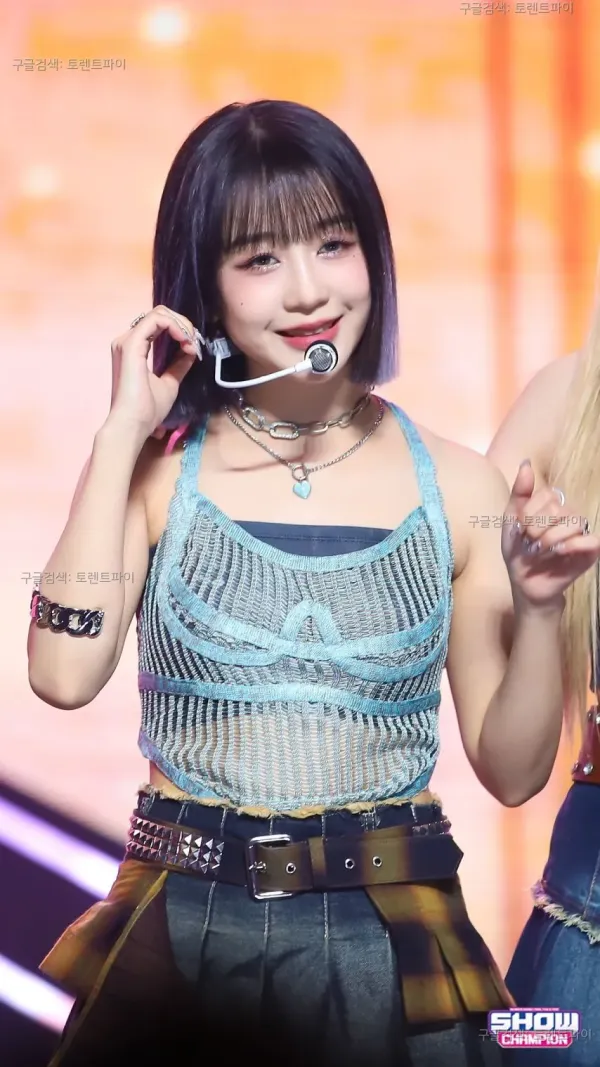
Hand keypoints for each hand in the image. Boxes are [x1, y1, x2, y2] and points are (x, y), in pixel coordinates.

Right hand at [107, 305, 198, 444]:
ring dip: (181, 325)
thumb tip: (190, 352)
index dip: (180, 330)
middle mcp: (128, 340)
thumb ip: (178, 365)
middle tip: (194, 344)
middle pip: (160, 314)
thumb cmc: (147, 409)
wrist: (133, 425)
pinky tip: (185, 342)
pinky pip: (156, 320)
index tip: (193, 348)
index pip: (158, 324)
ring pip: (158, 313)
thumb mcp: (169, 383)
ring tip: (191, 344)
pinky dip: (176, 327)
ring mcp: (127, 340)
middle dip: (183, 325)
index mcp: (134, 348)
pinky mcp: (131, 344)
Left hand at [502, 460, 599, 610]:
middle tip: (529, 541)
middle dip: (538, 526)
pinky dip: (570, 545)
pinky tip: (558, 552)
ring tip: (540, 550)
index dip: (530, 512)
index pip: (547, 495)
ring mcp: (581, 534)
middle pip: (559, 508)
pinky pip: (589, 540)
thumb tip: (525, 462)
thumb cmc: (519, 552)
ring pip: (574, 521)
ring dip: (550, 537)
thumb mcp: (511, 521)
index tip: (520, 529)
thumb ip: (519, 492)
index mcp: (552, 507)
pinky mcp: (589, 552)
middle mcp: (569, 517)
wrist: (525, 583)